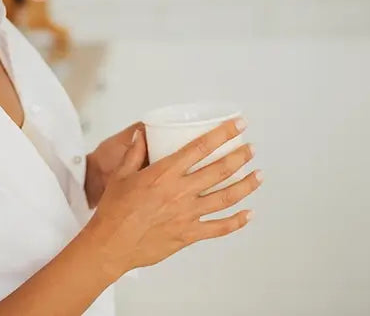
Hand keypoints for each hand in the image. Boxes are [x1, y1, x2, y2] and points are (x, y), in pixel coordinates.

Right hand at [81, 119, 260, 275]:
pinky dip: (237, 222)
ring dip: (246, 185)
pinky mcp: (188, 234)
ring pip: (226, 198)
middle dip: (240, 157)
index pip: (200, 148)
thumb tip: (142, 134)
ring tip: (259, 175)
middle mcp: (180, 192)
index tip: (238, 124)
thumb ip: (133, 153)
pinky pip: (219, 228)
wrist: (110, 245)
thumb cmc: (113, 211)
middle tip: (251, 149)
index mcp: (164, 174)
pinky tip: (249, 214)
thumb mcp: (120, 176)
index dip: (223, 134)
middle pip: (219, 170)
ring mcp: (187, 214)